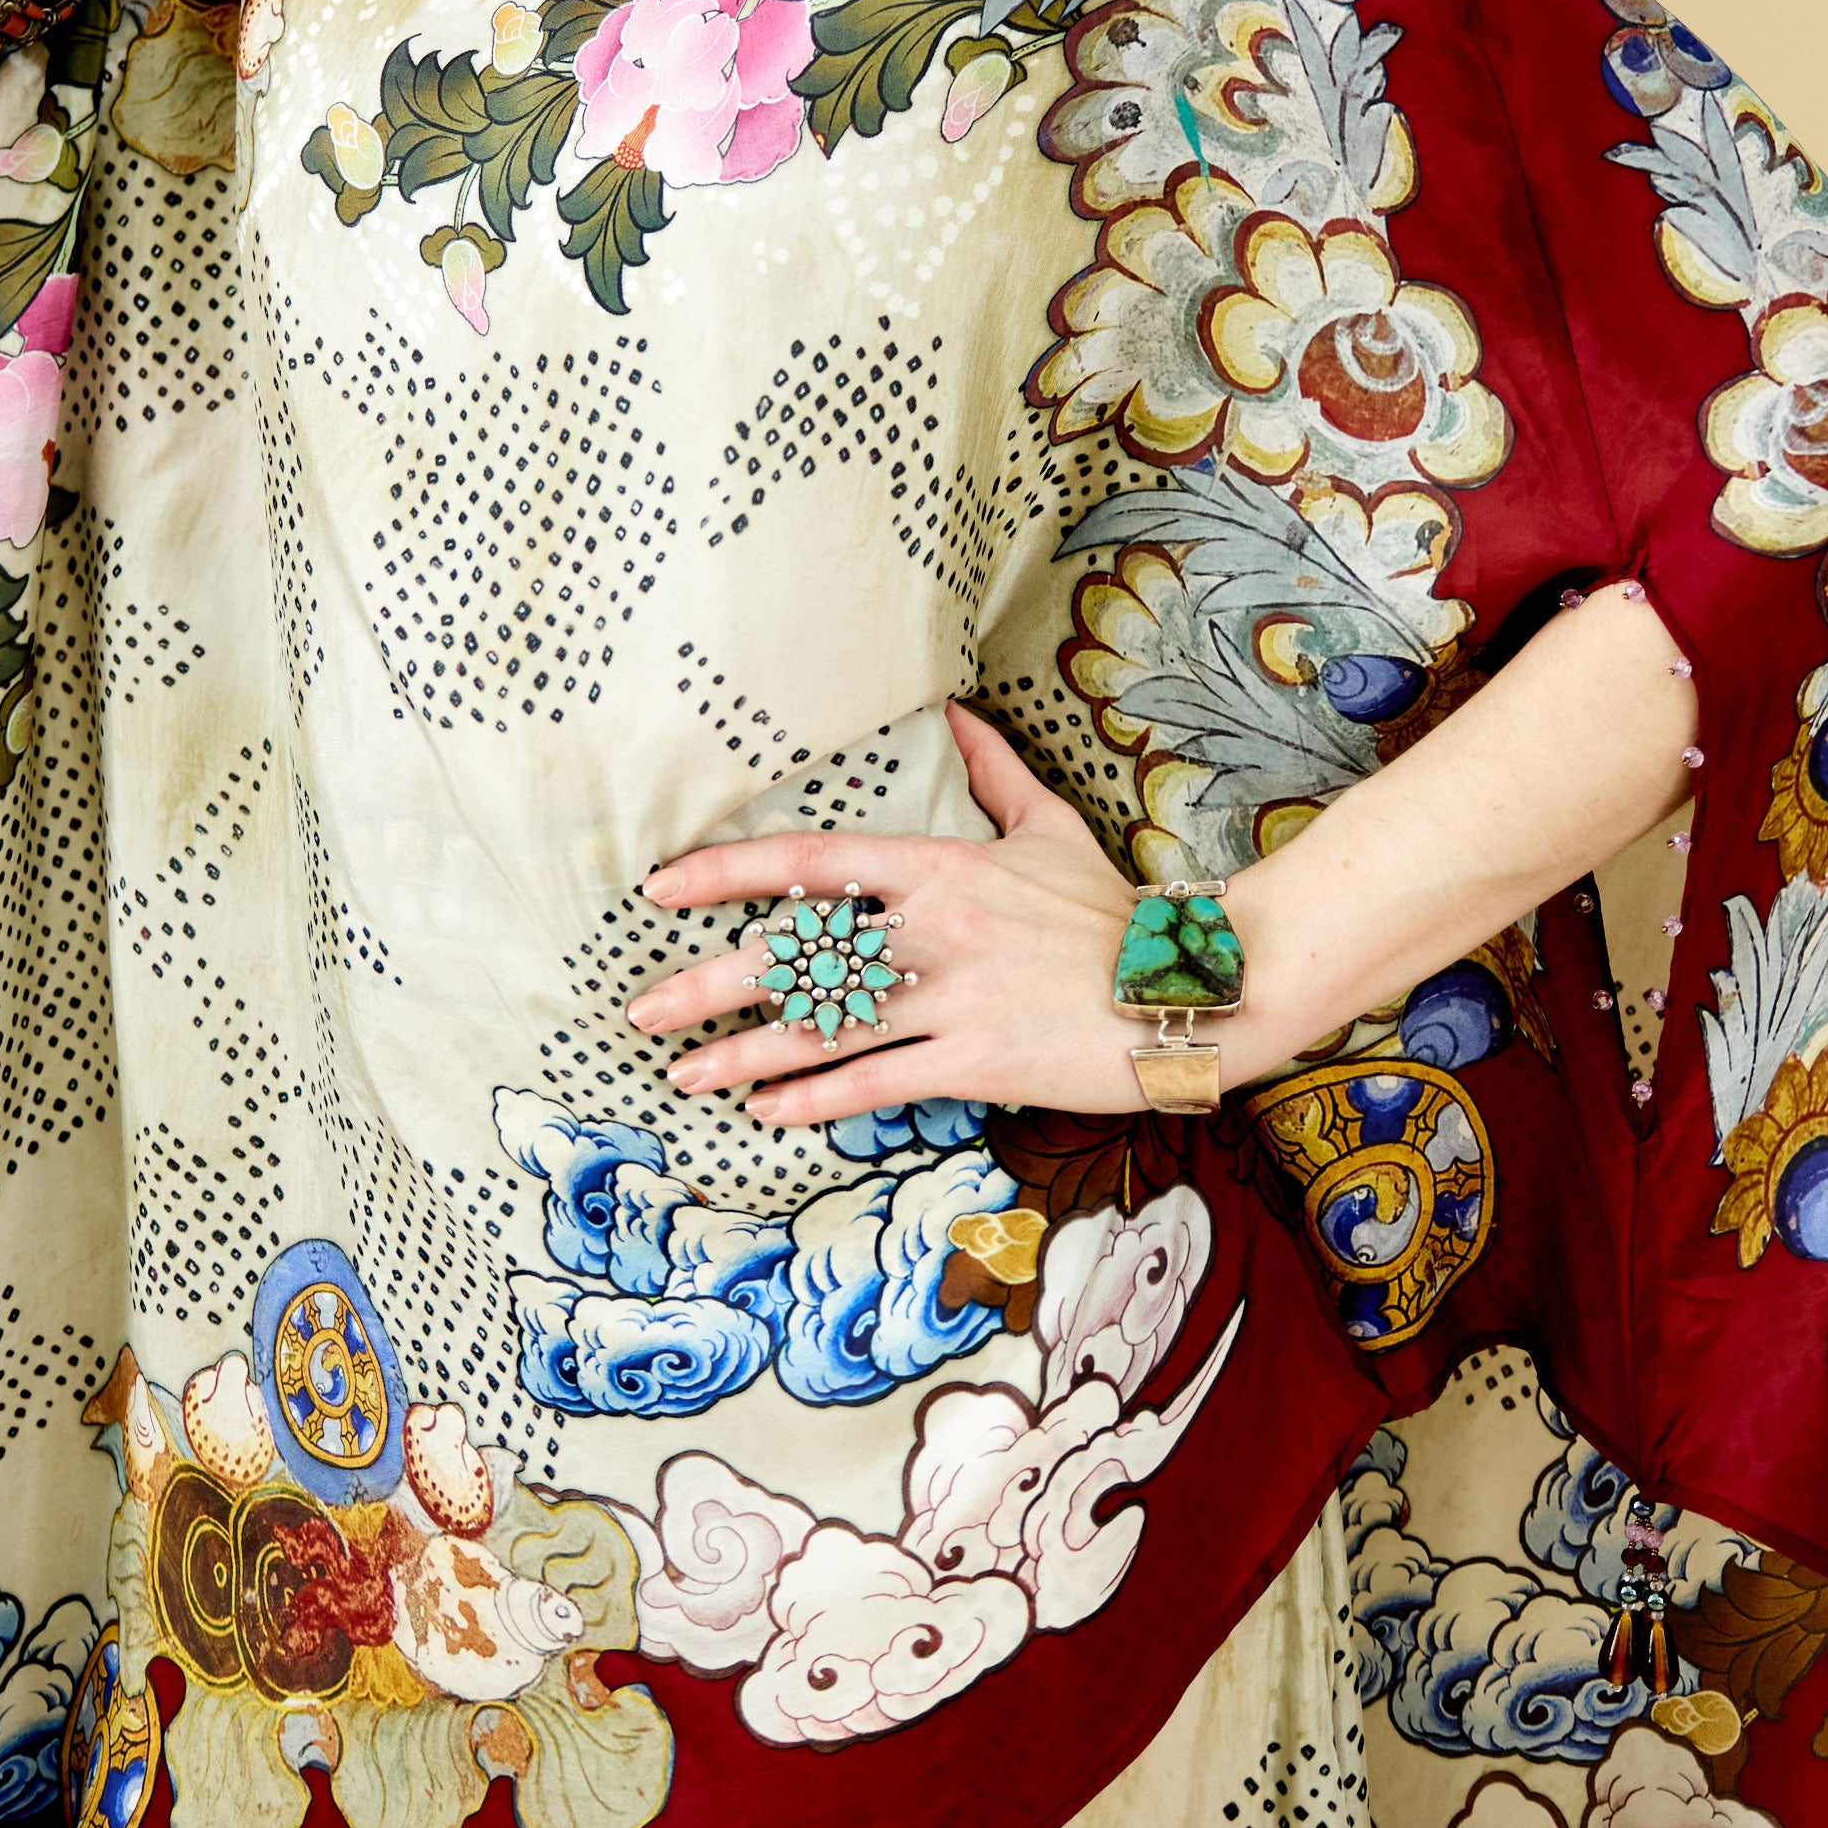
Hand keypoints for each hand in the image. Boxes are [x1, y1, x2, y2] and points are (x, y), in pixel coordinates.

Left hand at [627, 702, 1145, 1128]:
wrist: (1183, 991)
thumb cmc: (1113, 913)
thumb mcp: (1051, 830)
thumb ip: (995, 773)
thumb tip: (957, 716)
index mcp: (940, 867)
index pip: (812, 862)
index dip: (728, 872)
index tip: (664, 886)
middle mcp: (933, 930)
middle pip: (799, 956)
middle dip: (709, 984)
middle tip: (644, 1009)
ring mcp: (951, 999)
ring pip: (824, 1028)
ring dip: (744, 1054)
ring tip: (684, 1072)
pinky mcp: (975, 1062)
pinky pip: (876, 1082)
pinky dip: (814, 1099)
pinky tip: (768, 1111)